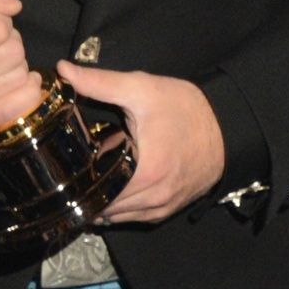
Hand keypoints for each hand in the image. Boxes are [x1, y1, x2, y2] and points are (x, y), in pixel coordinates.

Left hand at [56, 62, 225, 225]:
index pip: (94, 191)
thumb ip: (100, 83)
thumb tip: (63, 71)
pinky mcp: (168, 209)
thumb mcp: (143, 89)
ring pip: (116, 217)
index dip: (72, 180)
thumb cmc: (188, 108)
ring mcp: (162, 207)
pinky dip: (119, 206)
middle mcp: (153, 197)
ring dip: (100, 200)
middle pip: (102, 207)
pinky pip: (133, 217)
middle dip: (84, 190)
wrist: (229, 126)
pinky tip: (110, 188)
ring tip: (88, 178)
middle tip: (69, 169)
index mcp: (145, 171)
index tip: (60, 165)